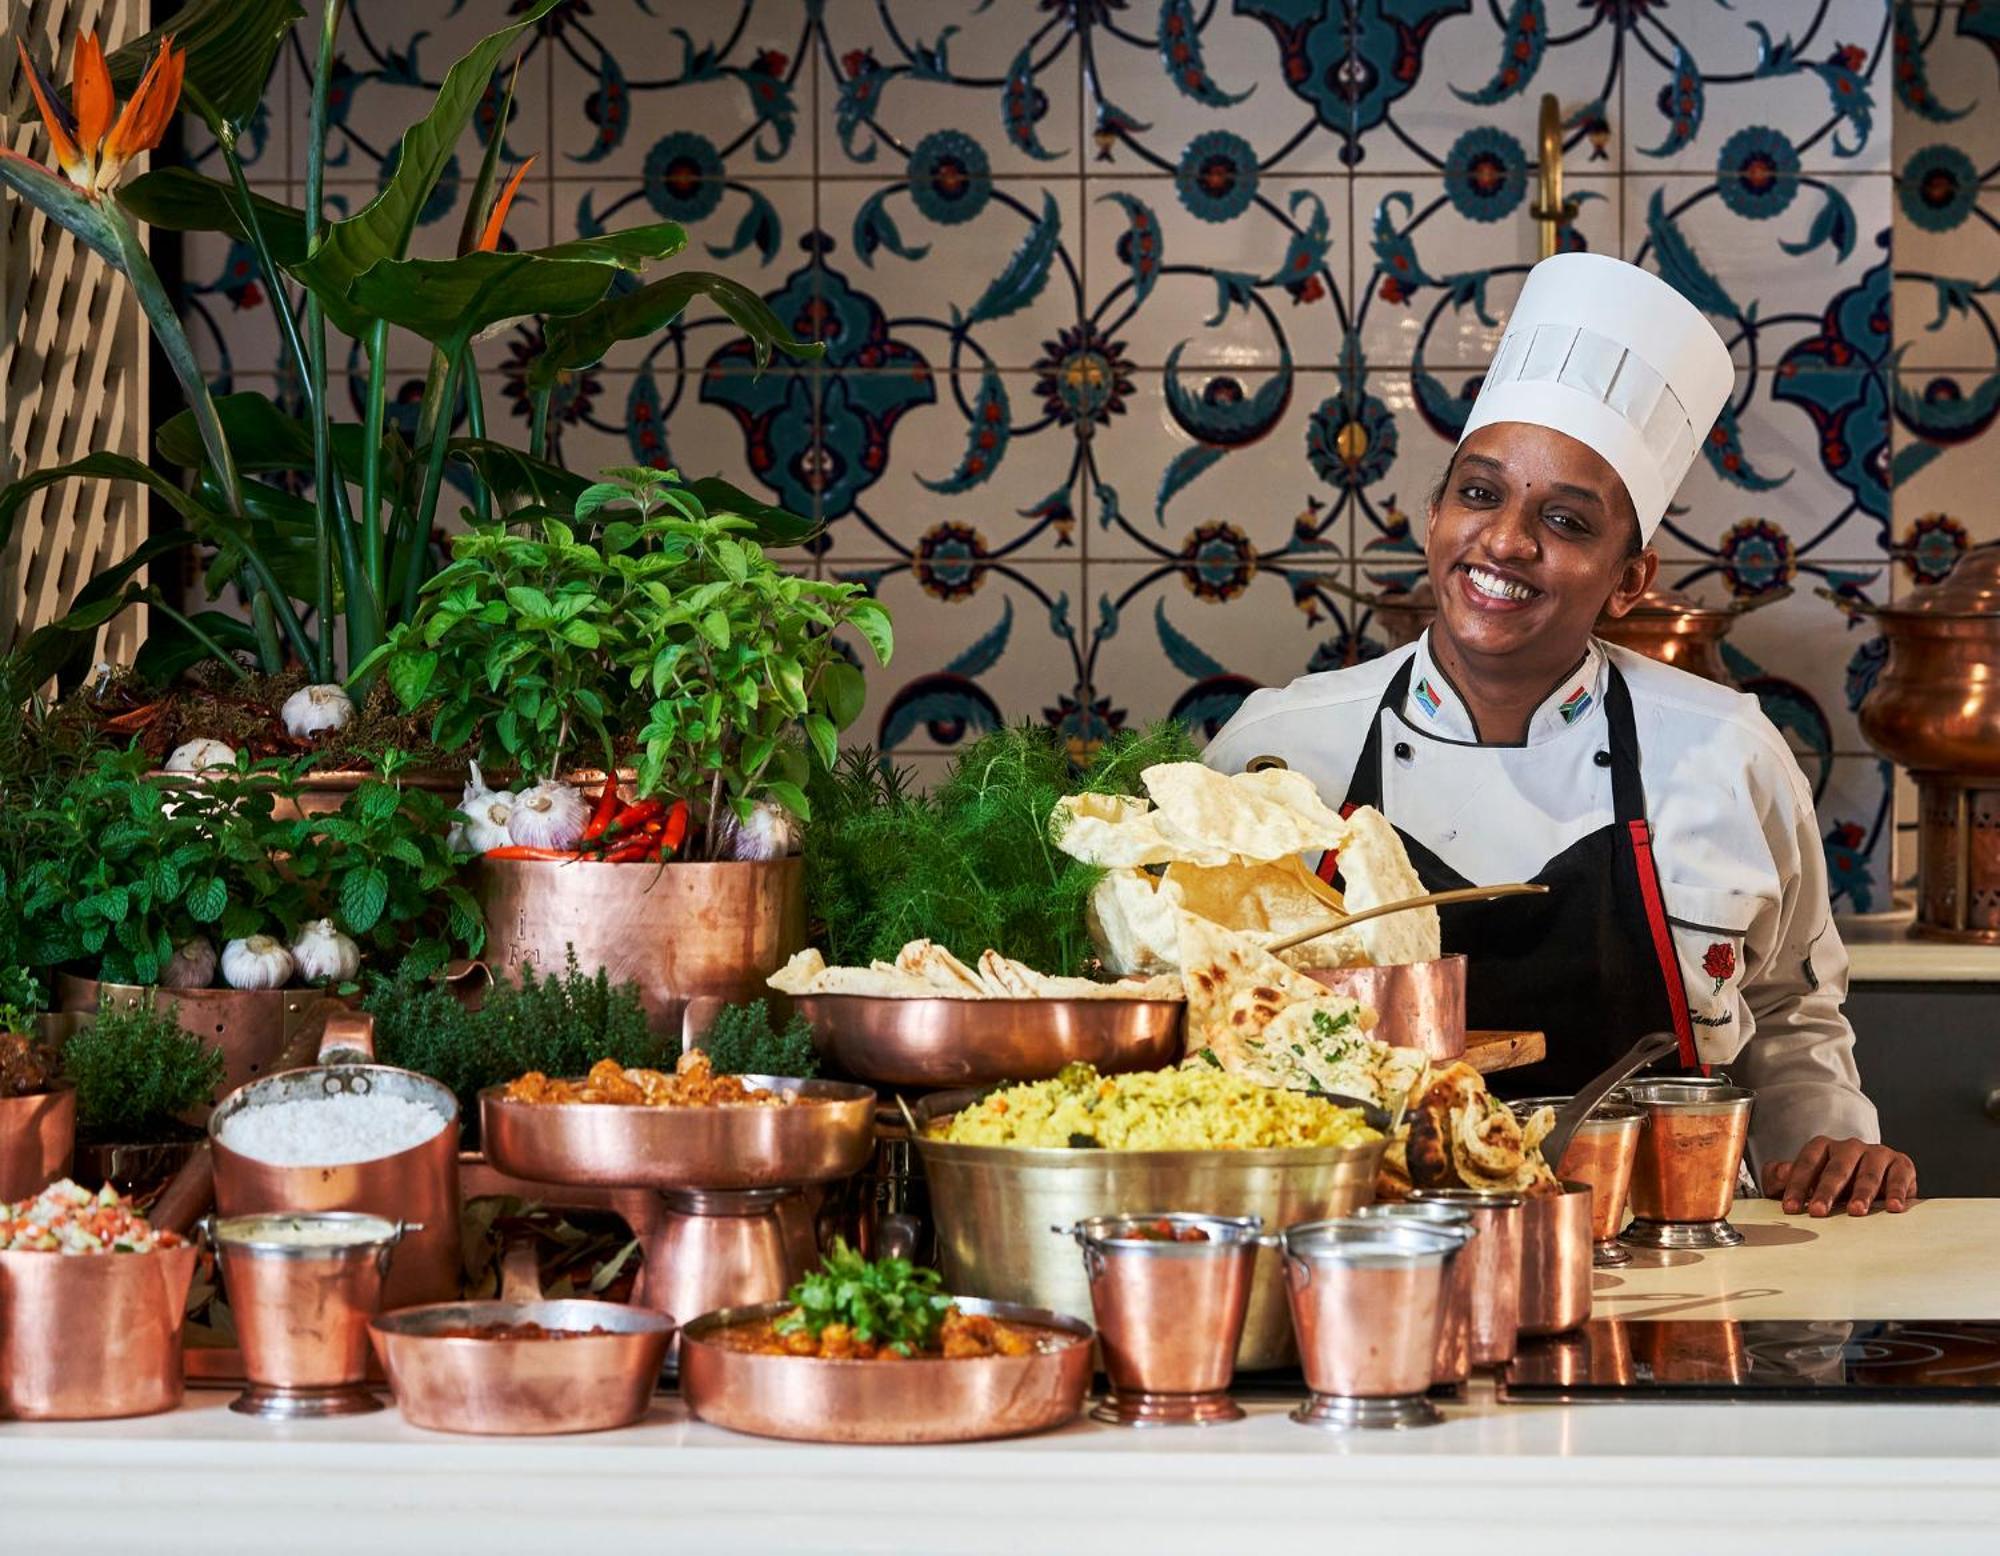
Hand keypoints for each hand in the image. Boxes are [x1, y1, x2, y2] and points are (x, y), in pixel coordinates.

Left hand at [1764, 1138, 1915, 1216]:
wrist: (1875, 1182)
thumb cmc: (1833, 1184)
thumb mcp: (1805, 1182)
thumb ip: (1782, 1178)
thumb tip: (1780, 1173)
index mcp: (1823, 1147)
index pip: (1807, 1163)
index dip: (1797, 1185)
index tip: (1790, 1208)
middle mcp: (1850, 1147)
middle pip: (1837, 1168)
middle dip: (1826, 1191)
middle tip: (1819, 1211)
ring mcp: (1877, 1154)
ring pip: (1868, 1172)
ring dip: (1862, 1192)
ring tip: (1856, 1211)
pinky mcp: (1902, 1164)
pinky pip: (1899, 1176)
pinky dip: (1897, 1192)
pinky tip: (1892, 1207)